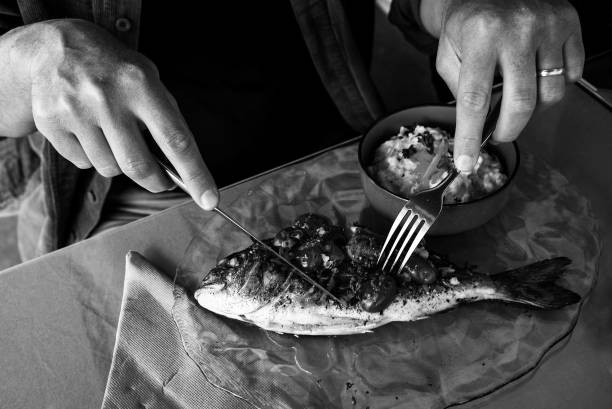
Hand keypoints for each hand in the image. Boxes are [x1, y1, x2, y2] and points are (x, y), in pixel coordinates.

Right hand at [2, 19, 217, 208]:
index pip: (176, 139)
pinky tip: (91, 132)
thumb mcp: (147, 78)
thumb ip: (165, 117)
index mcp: (140, 84)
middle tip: (163, 181)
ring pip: (109, 168)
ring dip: (120, 164)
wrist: (54, 46)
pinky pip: (83, 163)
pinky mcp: (49, 123)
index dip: (195, 174)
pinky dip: (93, 156)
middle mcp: (106, 98)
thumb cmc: (114, 69)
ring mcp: (74, 111)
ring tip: (117, 138)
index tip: (209, 199)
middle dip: (156, 182)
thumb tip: (181, 167)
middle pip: (139, 166)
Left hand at [422, 0, 583, 171]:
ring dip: (532, 109)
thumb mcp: (448, 53)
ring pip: (550, 93)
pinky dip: (554, 85)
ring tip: (516, 100)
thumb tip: (476, 124)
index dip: (469, 137)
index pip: (475, 100)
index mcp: (480, 36)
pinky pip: (570, 74)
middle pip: (521, 103)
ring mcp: (548, 26)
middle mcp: (517, 29)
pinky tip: (535, 76)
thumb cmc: (468, 23)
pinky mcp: (569, 24)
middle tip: (499, 135)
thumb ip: (459, 89)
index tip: (466, 163)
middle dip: (508, 130)